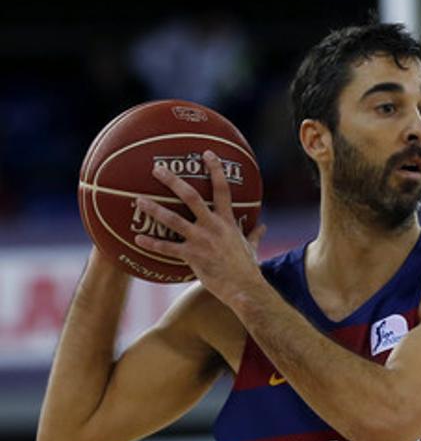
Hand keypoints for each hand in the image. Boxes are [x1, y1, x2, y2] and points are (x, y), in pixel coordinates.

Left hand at [133, 150, 267, 308]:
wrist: (244, 287)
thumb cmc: (248, 268)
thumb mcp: (252, 247)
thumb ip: (254, 234)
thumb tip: (263, 226)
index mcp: (228, 221)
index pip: (223, 189)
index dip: (215, 169)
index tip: (207, 153)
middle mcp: (213, 226)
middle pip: (192, 197)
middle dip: (173, 181)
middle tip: (157, 169)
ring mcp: (201, 240)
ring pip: (173, 220)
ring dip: (154, 209)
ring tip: (138, 200)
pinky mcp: (191, 256)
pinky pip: (167, 248)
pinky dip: (152, 243)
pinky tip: (137, 239)